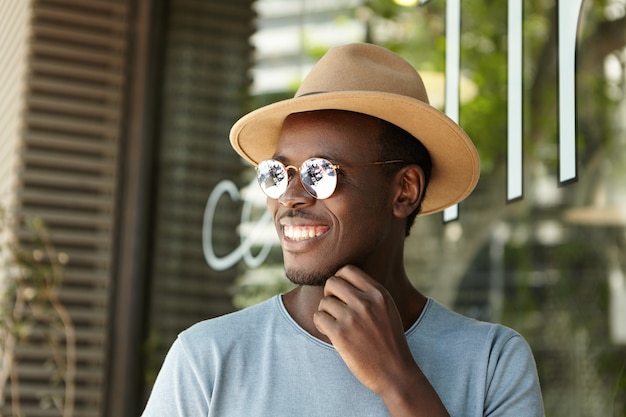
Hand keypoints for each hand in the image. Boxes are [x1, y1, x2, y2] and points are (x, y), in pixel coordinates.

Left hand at [312, 265, 448, 416]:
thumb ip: (369, 294)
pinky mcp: (340, 334)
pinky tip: (331, 333)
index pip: (347, 270)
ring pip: (324, 302)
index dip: (339, 279)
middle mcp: (366, 302)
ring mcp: (353, 317)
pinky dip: (320, 324)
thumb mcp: (388, 310)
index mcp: (379, 293)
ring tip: (336, 325)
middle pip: (332, 282)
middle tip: (335, 309)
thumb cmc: (389, 341)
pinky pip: (318, 317)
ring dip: (326, 313)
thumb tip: (340, 280)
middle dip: (329, 294)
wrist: (395, 372)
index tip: (340, 293)